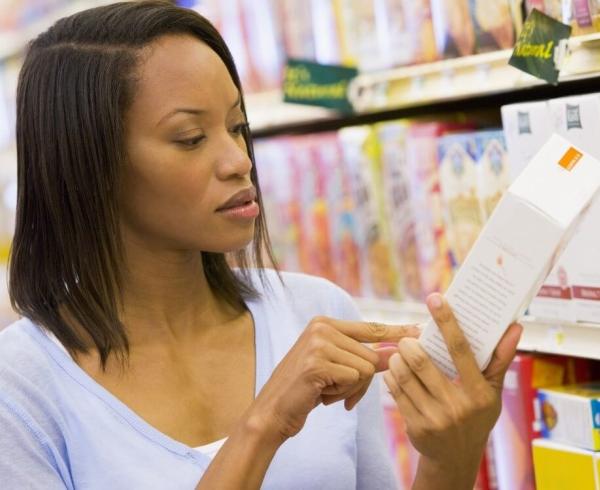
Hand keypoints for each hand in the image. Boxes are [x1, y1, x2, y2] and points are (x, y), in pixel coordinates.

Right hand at [252, 317, 419, 442]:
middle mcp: (321, 327)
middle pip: (371, 355)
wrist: (272, 412)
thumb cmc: (305, 390)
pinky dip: (342, 394)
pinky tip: (321, 395)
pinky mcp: (317, 363)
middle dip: (361, 381)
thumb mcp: (335, 369)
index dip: (397, 332)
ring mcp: (318, 344)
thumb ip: (364, 358)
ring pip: (365, 368)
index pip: (371, 328)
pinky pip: (353, 379)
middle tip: (336, 391)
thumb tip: (397, 353)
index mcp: (325, 323)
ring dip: (350, 389)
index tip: (421, 330)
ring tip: (325, 391)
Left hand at [384, 293, 521, 489]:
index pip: (460, 349)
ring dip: (397, 359)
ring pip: (403, 375)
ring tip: (400, 354)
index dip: (447, 321)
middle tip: (407, 339)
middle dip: (409, 345)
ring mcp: (434, 418)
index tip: (435, 298)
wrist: (456, 458)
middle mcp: (457, 405)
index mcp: (478, 392)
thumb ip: (500, 358)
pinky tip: (395, 372)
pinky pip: (395, 391)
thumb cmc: (476, 416)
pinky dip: (392, 375)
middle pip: (422, 362)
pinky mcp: (415, 426)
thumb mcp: (492, 391)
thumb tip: (515, 326)